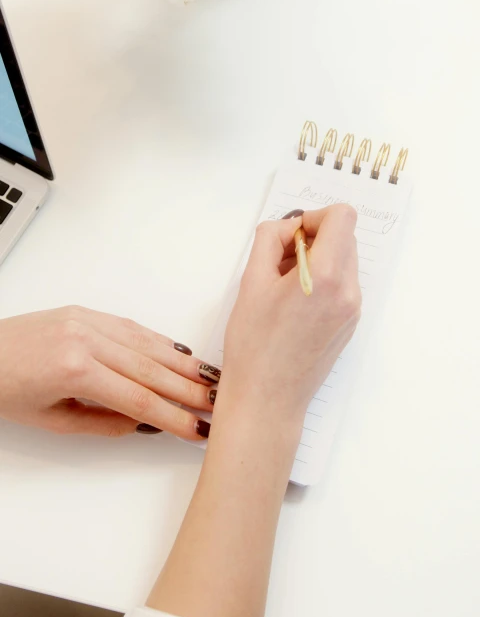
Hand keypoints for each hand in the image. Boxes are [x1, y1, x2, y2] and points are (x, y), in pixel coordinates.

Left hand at [0, 306, 218, 438]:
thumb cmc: (5, 388)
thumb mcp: (53, 421)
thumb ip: (103, 423)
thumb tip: (144, 423)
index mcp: (76, 370)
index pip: (140, 400)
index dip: (174, 417)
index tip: (197, 429)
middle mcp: (86, 338)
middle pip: (152, 369)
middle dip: (189, 389)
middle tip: (219, 403)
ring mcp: (87, 320)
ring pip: (148, 343)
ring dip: (183, 363)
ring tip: (210, 379)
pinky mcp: (85, 311)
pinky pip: (132, 327)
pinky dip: (159, 340)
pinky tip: (180, 352)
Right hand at [147, 206, 360, 616]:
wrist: (268, 399)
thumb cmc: (253, 346)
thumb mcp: (251, 281)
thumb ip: (270, 240)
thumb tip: (287, 227)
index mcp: (325, 276)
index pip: (342, 217)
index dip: (314, 217)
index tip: (291, 236)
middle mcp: (348, 290)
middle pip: (345, 236)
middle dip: (314, 238)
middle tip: (280, 261)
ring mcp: (353, 309)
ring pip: (344, 259)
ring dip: (317, 259)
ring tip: (283, 286)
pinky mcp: (350, 323)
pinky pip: (342, 284)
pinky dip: (322, 280)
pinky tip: (294, 304)